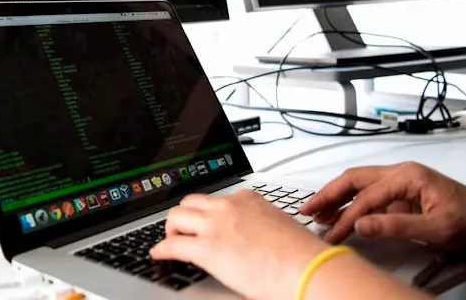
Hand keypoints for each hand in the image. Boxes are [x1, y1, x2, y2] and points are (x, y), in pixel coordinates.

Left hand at [150, 190, 328, 299]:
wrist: (307, 267)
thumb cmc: (302, 255)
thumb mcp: (281, 228)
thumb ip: (264, 227)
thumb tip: (261, 239)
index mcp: (248, 200)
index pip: (218, 199)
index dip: (208, 212)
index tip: (206, 220)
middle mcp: (229, 207)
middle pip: (191, 202)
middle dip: (184, 216)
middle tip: (183, 229)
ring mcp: (215, 225)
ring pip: (176, 216)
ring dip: (171, 229)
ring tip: (171, 241)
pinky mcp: (207, 249)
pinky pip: (173, 245)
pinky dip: (161, 249)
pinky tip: (159, 254)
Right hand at [299, 162, 465, 248]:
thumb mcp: (437, 228)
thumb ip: (397, 226)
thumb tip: (362, 225)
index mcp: (409, 175)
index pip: (367, 197)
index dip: (346, 217)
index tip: (332, 234)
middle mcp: (401, 173)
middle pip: (354, 180)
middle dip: (328, 194)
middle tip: (307, 210)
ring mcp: (401, 183)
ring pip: (359, 185)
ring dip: (336, 198)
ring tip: (316, 212)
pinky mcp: (402, 196)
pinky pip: (369, 197)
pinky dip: (351, 205)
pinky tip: (339, 215)